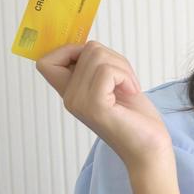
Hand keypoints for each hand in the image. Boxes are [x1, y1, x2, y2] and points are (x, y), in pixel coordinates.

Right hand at [36, 40, 171, 171]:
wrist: (149, 148)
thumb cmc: (135, 117)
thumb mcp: (111, 84)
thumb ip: (95, 66)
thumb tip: (89, 46)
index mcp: (70, 93)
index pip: (45, 61)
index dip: (68, 49)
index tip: (94, 62)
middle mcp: (70, 98)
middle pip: (85, 48)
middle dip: (113, 57)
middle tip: (124, 80)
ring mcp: (80, 102)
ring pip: (97, 55)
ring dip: (122, 67)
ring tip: (127, 87)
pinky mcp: (95, 106)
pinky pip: (107, 70)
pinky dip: (125, 76)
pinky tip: (130, 92)